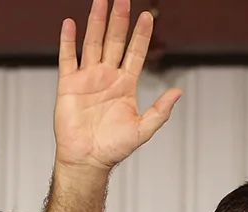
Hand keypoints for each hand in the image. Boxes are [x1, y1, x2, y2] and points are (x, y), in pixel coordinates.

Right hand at [53, 0, 181, 171]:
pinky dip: (68, 40)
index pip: (135, 53)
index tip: (147, 16)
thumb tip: (178, 92)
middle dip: (119, 20)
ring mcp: (88, 78)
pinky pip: (68, 57)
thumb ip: (160, 111)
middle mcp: (107, 76)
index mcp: (125, 85)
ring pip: (93, 43)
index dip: (141, 35)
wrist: (87, 160)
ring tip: (101, 2)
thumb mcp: (143, 130)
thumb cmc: (114, 148)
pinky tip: (70, 23)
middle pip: (114, 41)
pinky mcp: (69, 84)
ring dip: (97, 22)